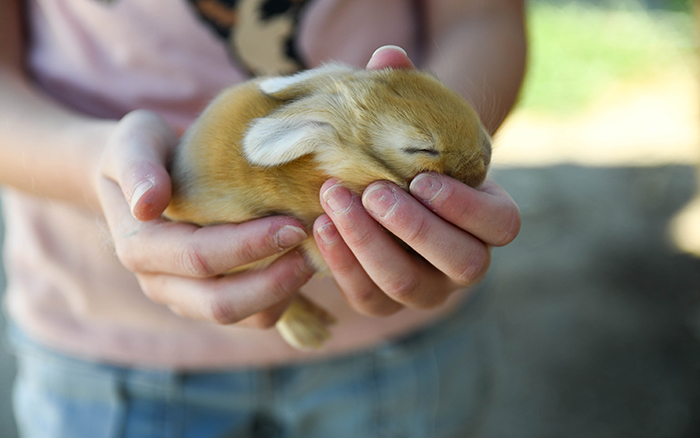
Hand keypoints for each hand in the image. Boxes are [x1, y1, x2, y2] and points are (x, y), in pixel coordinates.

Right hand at [96, 110, 313, 327]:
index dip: (250, 246)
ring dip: (286, 291)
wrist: (148, 170)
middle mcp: (161, 283)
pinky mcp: (216, 300)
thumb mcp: (134, 140)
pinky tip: (306, 260)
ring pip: (246, 317)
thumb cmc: (146, 147)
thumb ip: (137, 167)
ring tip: (317, 254)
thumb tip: (147, 204)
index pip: (200, 258)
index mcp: (140, 248)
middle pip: (222, 304)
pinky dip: (288, 294)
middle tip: (315, 245)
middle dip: (275, 279)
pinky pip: (258, 314)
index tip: (294, 224)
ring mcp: (189, 298)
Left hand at [312, 46, 520, 315]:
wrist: (379, 193)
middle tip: (371, 191)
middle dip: (414, 228)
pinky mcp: (385, 303)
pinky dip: (341, 263)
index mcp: (489, 220)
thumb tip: (388, 57)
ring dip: (368, 244)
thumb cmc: (406, 157)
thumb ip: (407, 94)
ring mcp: (427, 290)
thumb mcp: (412, 126)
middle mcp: (466, 263)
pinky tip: (319, 226)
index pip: (501, 227)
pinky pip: (366, 296)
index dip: (466, 208)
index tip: (423, 178)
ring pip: (407, 285)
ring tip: (334, 200)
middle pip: (461, 263)